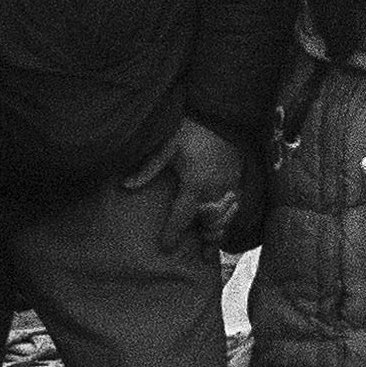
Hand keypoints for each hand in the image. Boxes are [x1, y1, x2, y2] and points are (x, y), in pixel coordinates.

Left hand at [142, 117, 247, 255]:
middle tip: (198, 253)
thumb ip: (148, 168)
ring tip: (210, 243)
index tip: (166, 247)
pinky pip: (237, 205)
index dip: (173, 234)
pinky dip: (231, 216)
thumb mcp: (167, 144)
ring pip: (226, 217)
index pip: (183, 217)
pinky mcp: (240, 177)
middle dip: (204, 238)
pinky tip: (225, 221)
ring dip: (218, 230)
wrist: (221, 113)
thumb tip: (126, 185)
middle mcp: (216, 189)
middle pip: (210, 223)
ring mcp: (231, 184)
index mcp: (195, 184)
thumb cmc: (191, 128)